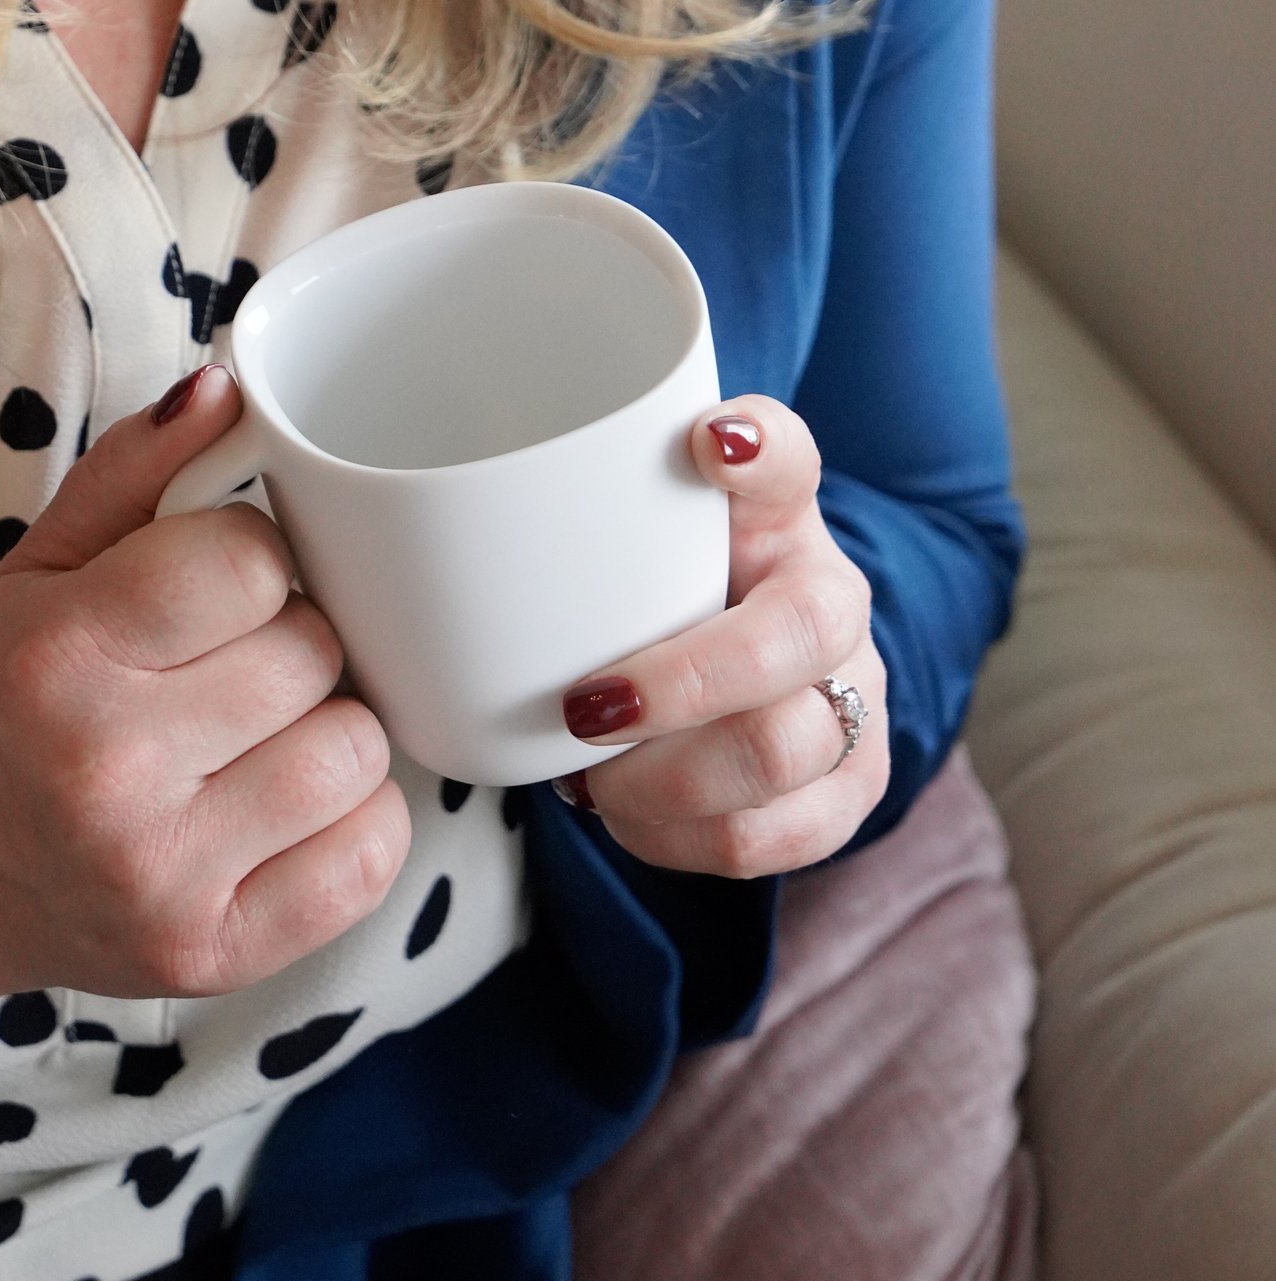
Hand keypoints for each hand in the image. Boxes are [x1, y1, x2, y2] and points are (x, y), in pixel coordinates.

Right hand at [0, 368, 409, 1062]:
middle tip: (229, 662)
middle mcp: (109, 774)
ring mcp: (167, 878)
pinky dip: (351, 819)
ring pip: (356, 751)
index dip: (249, 557)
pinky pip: (370, 858)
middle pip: (309, 653)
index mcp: (58, 659)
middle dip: (287, 640)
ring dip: (324, 729)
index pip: (247, 561)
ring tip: (254, 735)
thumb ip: (135, 475)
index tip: (216, 580)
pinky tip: (282, 803)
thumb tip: (230, 391)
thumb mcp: (35, 568)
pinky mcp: (215, 955)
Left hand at [553, 398, 887, 875]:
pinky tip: (629, 814)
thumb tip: (424, 524)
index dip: (761, 447)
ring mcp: (856, 696)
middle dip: (679, 685)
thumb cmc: (652, 592)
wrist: (739, 670)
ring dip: (666, 780)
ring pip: (780, 751)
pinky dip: (681, 838)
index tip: (707, 442)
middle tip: (581, 710)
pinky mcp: (850, 787)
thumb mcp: (622, 538)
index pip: (789, 456)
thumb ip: (565, 511)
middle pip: (794, 635)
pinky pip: (772, 836)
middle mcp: (832, 596)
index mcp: (776, 514)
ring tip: (592, 779)